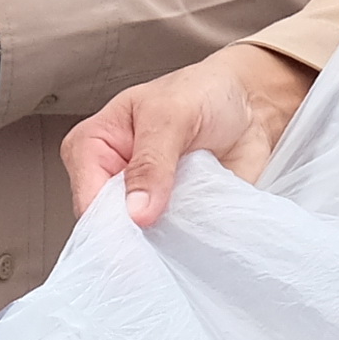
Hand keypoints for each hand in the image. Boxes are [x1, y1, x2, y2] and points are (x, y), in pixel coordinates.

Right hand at [66, 44, 313, 223]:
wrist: (251, 103)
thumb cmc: (203, 93)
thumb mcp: (171, 114)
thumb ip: (152, 162)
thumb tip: (137, 211)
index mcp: (94, 147)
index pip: (87, 198)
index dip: (109, 221)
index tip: (139, 231)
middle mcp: (112, 180)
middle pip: (108, 227)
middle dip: (135, 236)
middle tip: (163, 234)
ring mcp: (142, 204)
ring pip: (140, 241)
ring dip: (164, 243)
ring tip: (186, 227)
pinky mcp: (172, 221)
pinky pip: (173, 246)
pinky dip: (186, 246)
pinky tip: (199, 237)